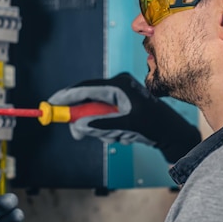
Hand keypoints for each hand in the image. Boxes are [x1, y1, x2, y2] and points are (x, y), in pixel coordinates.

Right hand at [47, 72, 200, 162]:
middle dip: (84, 119)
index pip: (86, 88)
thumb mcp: (127, 126)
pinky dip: (106, 129)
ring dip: (100, 128)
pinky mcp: (119, 105)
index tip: (51, 104)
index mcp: (118, 85)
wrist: (170, 132)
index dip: (67, 96)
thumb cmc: (153, 125)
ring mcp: (117, 95)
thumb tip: (79, 126)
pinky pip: (102, 117)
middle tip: (78, 134)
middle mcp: (116, 86)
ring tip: (118, 136)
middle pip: (87, 100)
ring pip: (94, 112)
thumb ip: (101, 124)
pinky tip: (122, 135)